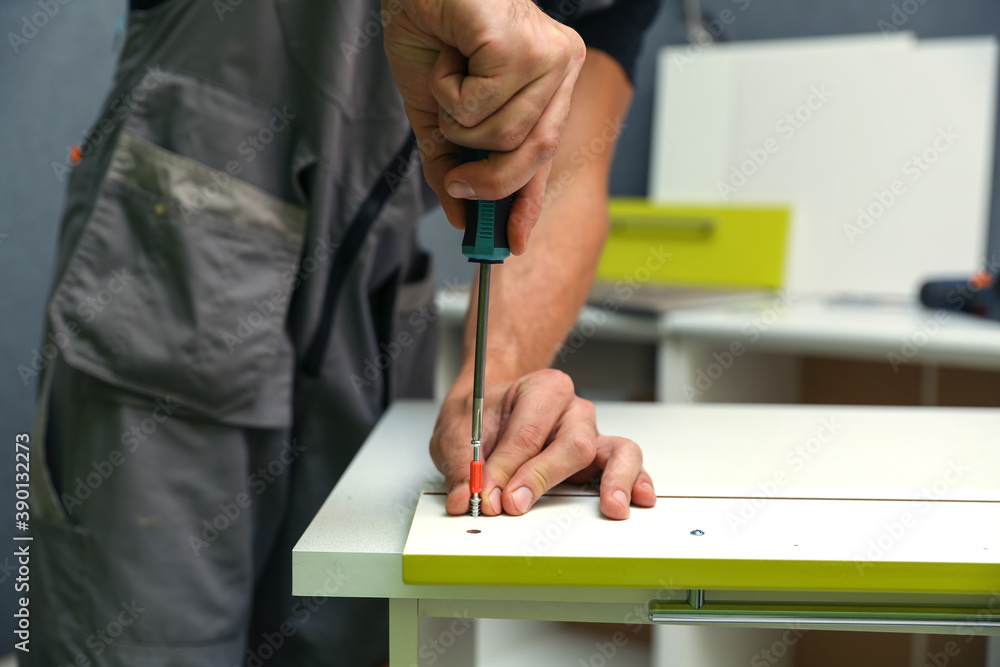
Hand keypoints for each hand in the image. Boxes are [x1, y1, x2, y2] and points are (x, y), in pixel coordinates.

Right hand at [383, 0, 585, 254]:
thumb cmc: (431, 31)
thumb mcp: (441, 113)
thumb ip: (454, 163)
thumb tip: (459, 216)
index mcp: (550, 81)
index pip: (547, 154)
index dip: (529, 201)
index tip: (515, 241)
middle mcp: (561, 67)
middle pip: (533, 155)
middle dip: (485, 179)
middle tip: (453, 181)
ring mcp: (549, 56)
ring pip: (501, 135)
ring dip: (456, 119)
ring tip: (449, 80)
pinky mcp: (523, 46)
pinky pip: (478, 107)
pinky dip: (448, 91)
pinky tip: (450, 57)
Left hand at [430, 369, 656, 519]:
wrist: (492, 410)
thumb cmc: (482, 414)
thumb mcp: (458, 430)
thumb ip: (462, 464)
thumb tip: (465, 498)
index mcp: (541, 389)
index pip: (528, 432)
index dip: (507, 467)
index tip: (488, 493)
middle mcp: (572, 410)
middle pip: (573, 443)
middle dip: (543, 477)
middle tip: (516, 504)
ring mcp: (591, 434)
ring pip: (616, 451)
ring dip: (614, 480)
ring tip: (611, 506)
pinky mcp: (599, 460)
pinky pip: (627, 465)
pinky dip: (635, 482)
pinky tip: (637, 499)